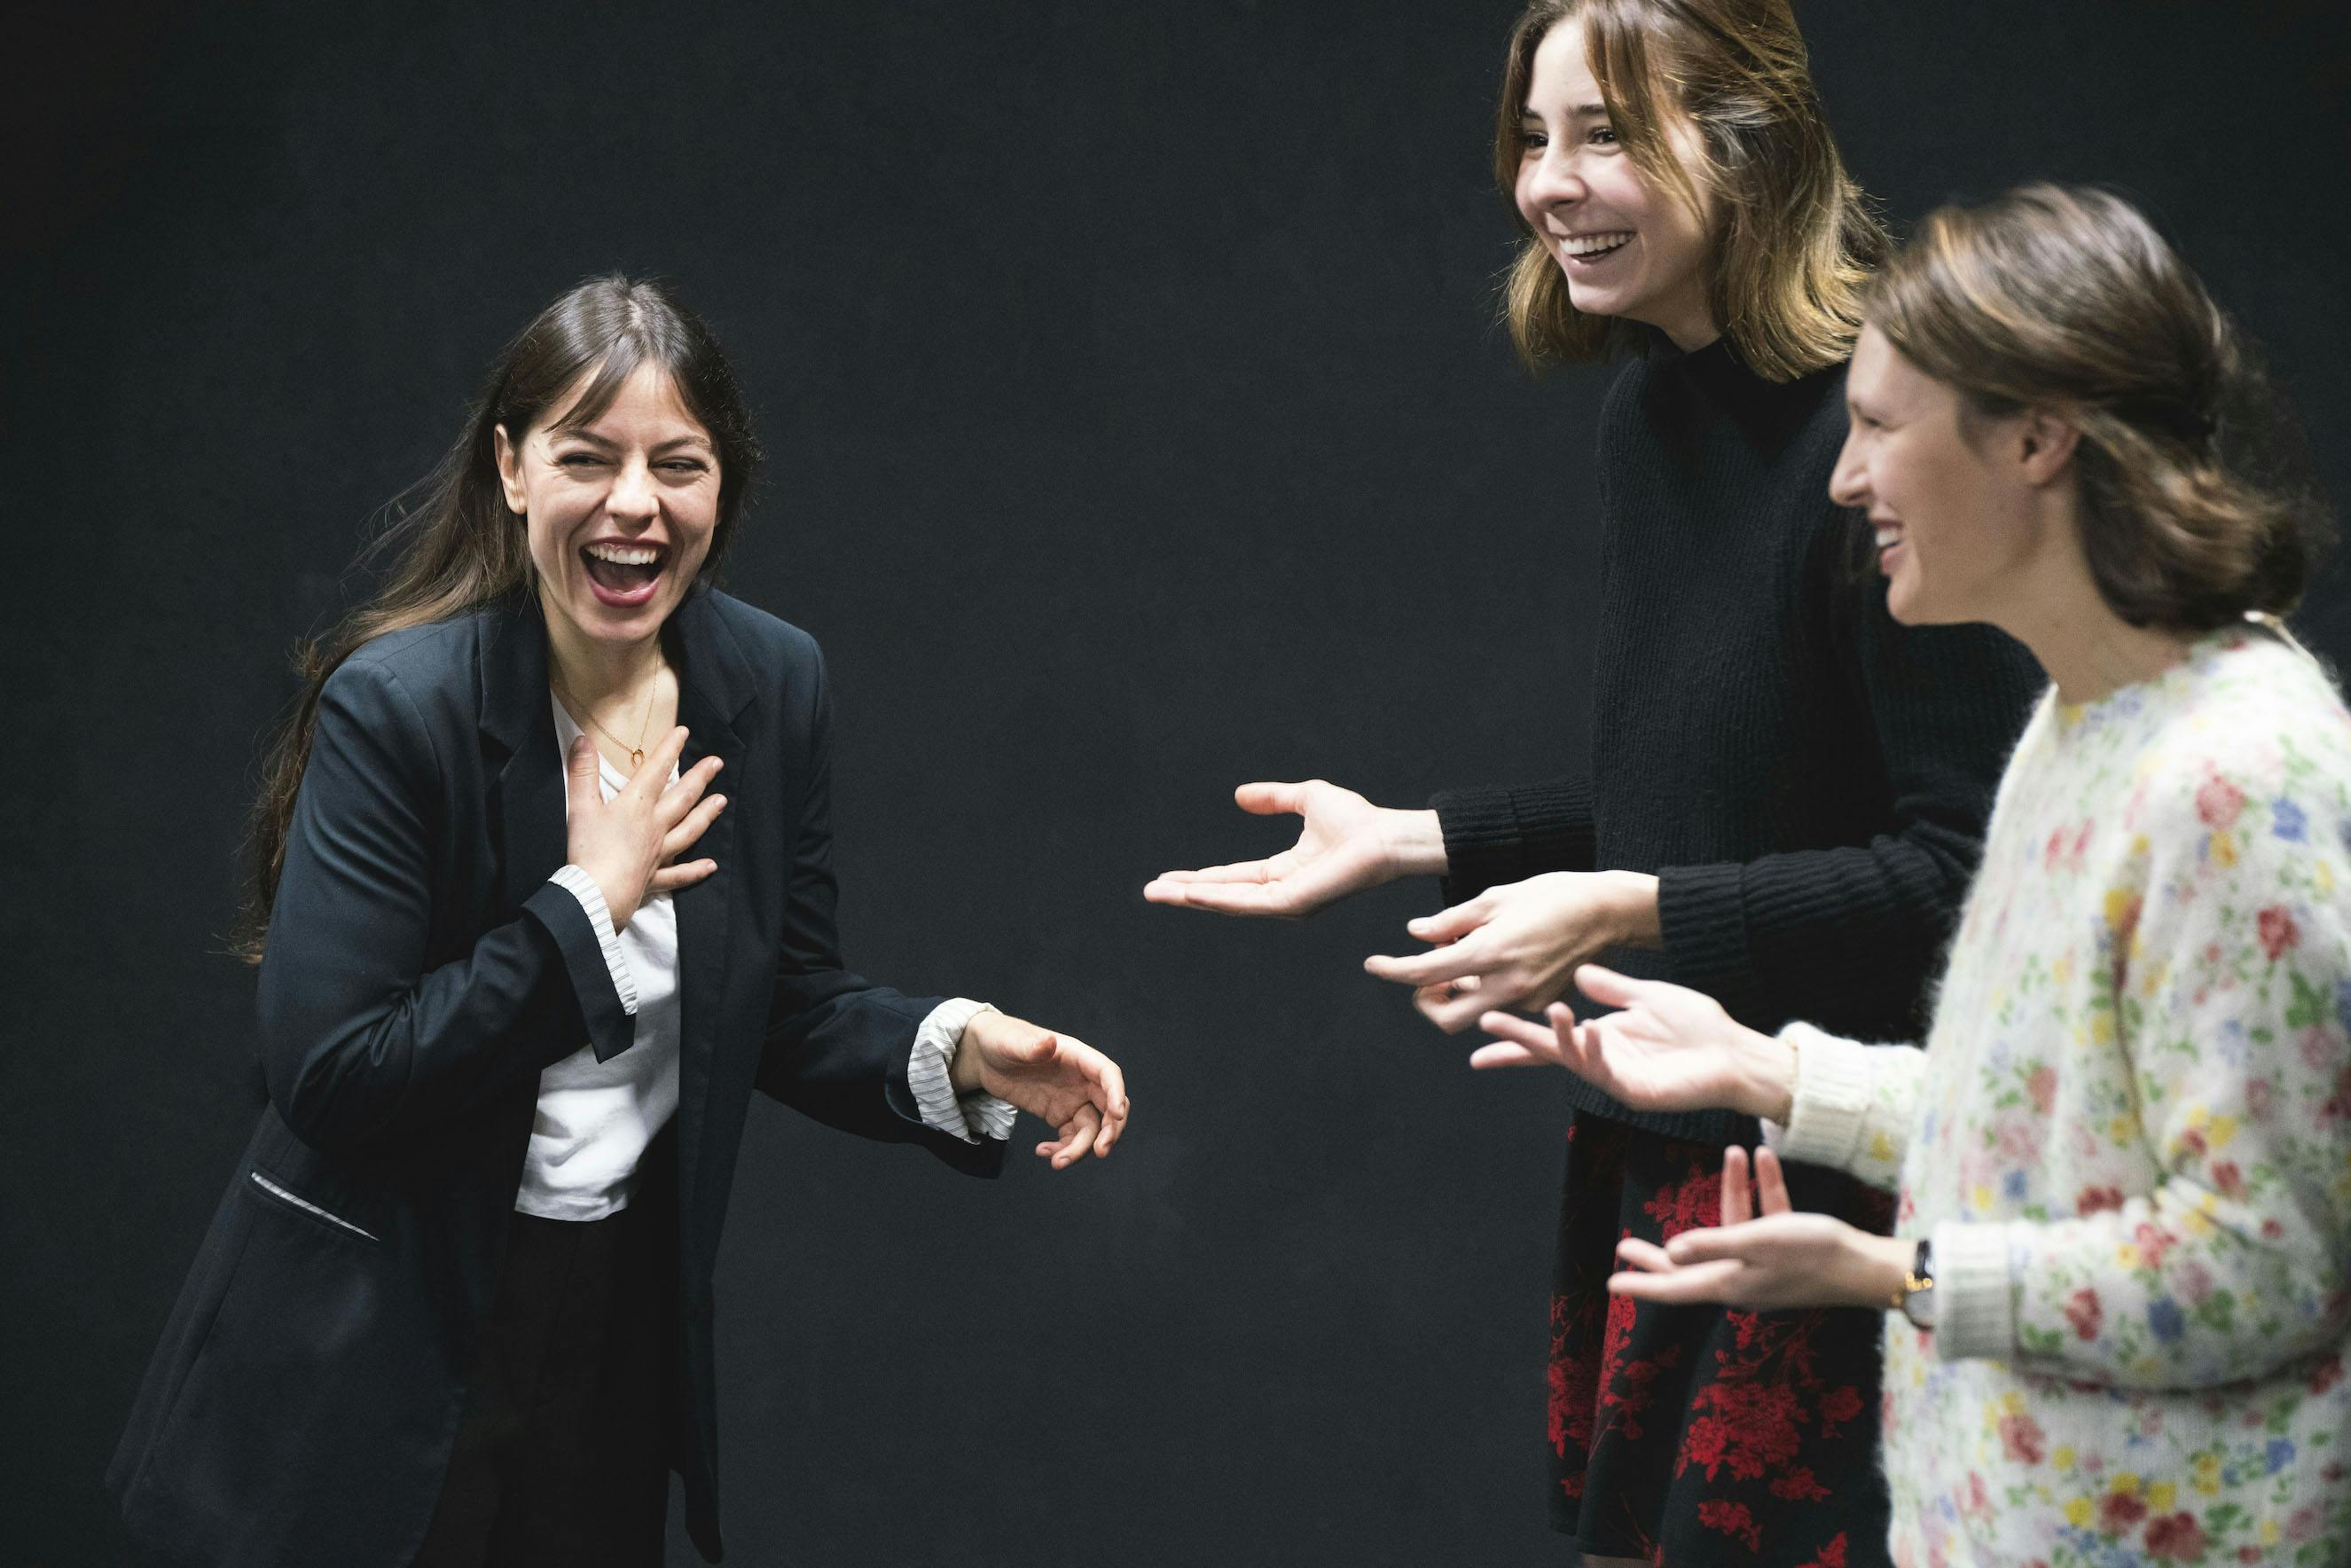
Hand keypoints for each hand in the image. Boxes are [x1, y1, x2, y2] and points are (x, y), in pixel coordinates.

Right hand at [564, 726, 726, 927]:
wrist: (595, 894)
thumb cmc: (587, 849)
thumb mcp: (579, 806)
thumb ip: (582, 771)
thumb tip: (584, 738)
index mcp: (636, 806)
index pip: (656, 770)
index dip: (670, 749)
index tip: (684, 732)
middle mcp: (654, 826)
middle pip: (682, 797)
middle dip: (700, 777)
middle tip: (717, 763)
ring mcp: (658, 853)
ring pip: (689, 830)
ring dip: (706, 814)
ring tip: (723, 801)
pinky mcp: (654, 878)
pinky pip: (679, 874)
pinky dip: (696, 870)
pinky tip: (711, 866)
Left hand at [953, 1011, 1130, 1168]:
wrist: (984, 1056)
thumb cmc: (1000, 1040)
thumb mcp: (1010, 1042)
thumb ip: (1030, 1046)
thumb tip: (1049, 1043)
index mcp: (1076, 1056)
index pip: (1107, 1074)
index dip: (1116, 1093)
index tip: (1117, 1115)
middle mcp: (1080, 1078)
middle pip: (1108, 1105)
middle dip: (1110, 1130)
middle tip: (1100, 1152)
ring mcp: (1071, 1098)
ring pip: (1090, 1128)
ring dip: (1080, 1149)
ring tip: (1057, 1162)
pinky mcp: (1058, 1114)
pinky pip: (1071, 1137)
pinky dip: (1063, 1149)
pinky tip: (1043, 1151)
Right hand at [1142, 781, 1443, 918]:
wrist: (1387, 836)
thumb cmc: (1358, 820)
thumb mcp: (1306, 798)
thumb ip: (1274, 798)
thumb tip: (1239, 796)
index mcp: (1284, 871)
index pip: (1234, 878)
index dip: (1201, 876)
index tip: (1170, 877)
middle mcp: (1282, 892)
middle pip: (1224, 894)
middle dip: (1186, 893)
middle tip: (1151, 892)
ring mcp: (1287, 902)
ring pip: (1230, 902)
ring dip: (1193, 898)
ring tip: (1160, 893)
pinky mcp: (1293, 903)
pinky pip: (1248, 902)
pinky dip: (1218, 898)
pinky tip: (1192, 892)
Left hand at [1362, 871, 1658, 1032]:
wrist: (1609, 912)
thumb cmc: (1552, 895)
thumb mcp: (1496, 897)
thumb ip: (1452, 921)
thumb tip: (1415, 933)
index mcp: (1490, 953)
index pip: (1424, 974)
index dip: (1392, 970)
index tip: (1373, 964)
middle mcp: (1507, 985)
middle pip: (1445, 1018)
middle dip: (1427, 1000)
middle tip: (1428, 973)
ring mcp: (1528, 1001)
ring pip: (1473, 1017)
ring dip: (1455, 997)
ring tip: (1463, 958)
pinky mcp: (1543, 1005)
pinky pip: (1500, 1010)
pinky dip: (1483, 993)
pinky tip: (1491, 964)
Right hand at [1470, 963, 1795, 1119]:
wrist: (1735, 1052)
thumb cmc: (1697, 1027)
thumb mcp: (1648, 997)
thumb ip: (1612, 988)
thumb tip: (1576, 975)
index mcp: (1602, 1037)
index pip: (1551, 1037)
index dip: (1517, 1034)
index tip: (1481, 1022)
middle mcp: (1603, 1060)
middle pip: (1550, 1051)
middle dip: (1518, 1040)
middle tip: (1484, 1021)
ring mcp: (1618, 1078)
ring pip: (1576, 1059)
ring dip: (1560, 1037)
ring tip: (1553, 1011)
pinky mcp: (1636, 1092)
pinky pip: (1606, 1071)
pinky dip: (1594, 1051)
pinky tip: (1589, 1029)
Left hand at [1609, 1146, 1910, 1310]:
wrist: (1869, 1266)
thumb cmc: (1813, 1253)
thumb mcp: (1758, 1242)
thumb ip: (1712, 1245)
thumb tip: (1671, 1252)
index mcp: (1729, 1282)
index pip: (1674, 1286)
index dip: (1642, 1283)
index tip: (1611, 1282)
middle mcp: (1742, 1279)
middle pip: (1689, 1263)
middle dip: (1659, 1252)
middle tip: (1627, 1245)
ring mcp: (1765, 1267)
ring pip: (1732, 1227)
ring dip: (1734, 1187)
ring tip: (1732, 1151)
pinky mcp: (1787, 1252)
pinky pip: (1765, 1220)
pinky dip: (1765, 1190)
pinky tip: (1765, 1158)